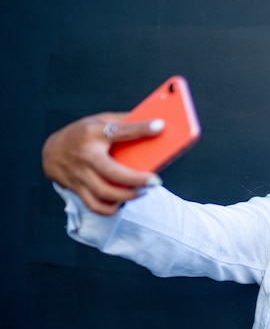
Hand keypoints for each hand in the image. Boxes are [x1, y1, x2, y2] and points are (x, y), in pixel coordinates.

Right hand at [42, 112, 163, 214]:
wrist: (50, 151)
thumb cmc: (80, 134)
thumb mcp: (99, 120)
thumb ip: (123, 122)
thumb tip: (153, 124)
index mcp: (93, 133)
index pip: (119, 130)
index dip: (140, 129)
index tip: (160, 127)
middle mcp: (86, 155)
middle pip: (112, 172)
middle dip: (136, 179)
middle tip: (154, 181)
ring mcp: (80, 174)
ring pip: (104, 192)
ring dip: (128, 196)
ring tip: (143, 191)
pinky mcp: (77, 188)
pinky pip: (95, 205)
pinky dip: (111, 208)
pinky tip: (123, 202)